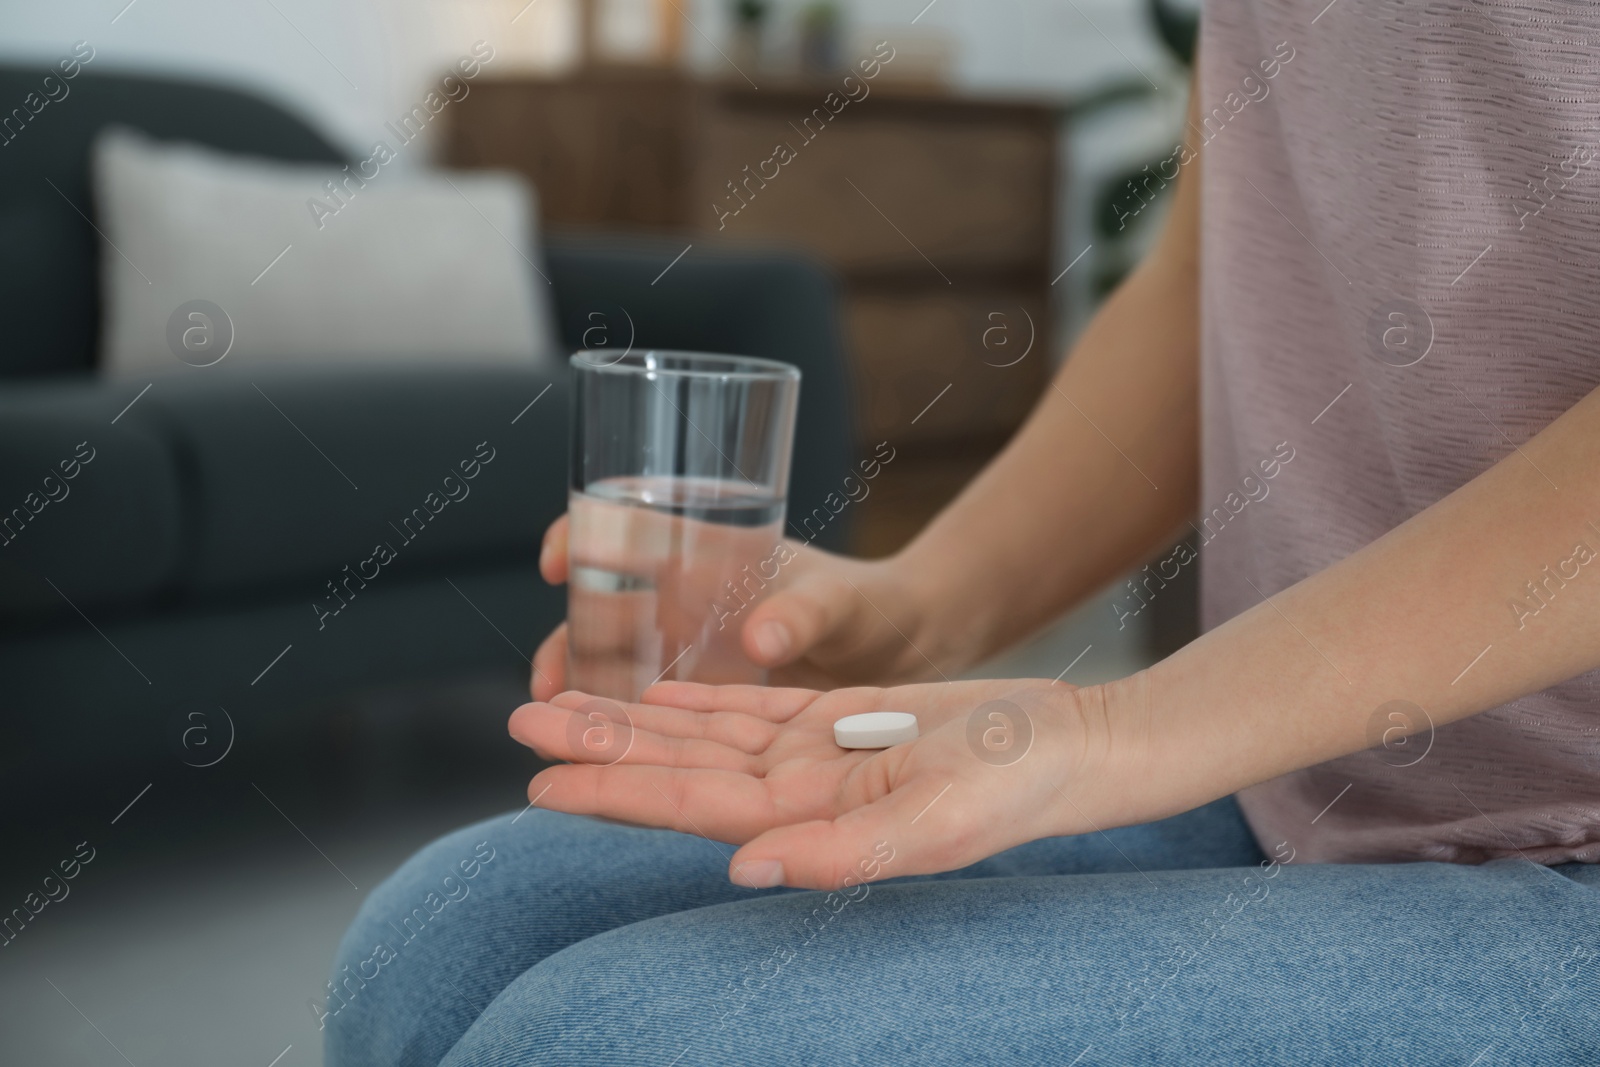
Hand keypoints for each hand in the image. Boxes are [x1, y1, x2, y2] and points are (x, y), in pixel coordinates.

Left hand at [509, 676, 1164, 888]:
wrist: (1075, 746)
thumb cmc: (1022, 787)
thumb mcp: (942, 821)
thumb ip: (844, 853)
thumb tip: (742, 870)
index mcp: (812, 822)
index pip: (691, 808)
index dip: (614, 794)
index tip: (540, 784)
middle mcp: (799, 793)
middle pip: (678, 768)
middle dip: (599, 749)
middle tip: (519, 723)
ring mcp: (815, 754)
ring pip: (702, 733)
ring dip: (633, 718)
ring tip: (562, 699)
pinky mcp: (839, 719)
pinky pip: (752, 706)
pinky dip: (699, 697)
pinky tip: (654, 690)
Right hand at [530, 515, 949, 700]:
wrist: (906, 652)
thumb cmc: (872, 608)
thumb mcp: (841, 603)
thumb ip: (806, 616)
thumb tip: (760, 640)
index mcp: (712, 553)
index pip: (629, 526)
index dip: (581, 533)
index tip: (558, 560)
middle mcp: (690, 600)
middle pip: (605, 609)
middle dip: (566, 641)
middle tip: (547, 683)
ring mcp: (694, 652)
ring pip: (619, 667)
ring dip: (584, 695)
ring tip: (557, 733)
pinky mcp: (710, 701)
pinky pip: (652, 715)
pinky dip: (621, 731)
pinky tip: (593, 763)